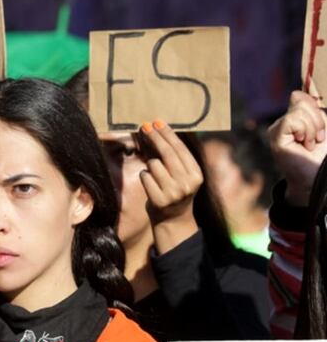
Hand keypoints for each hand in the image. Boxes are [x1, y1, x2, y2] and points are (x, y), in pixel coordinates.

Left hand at [138, 121, 201, 250]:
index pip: (180, 149)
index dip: (167, 134)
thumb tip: (159, 130)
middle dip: (154, 137)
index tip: (156, 122)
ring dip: (149, 165)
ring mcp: (173, 193)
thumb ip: (175, 157)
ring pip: (153, 164)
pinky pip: (144, 177)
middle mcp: (187, 183)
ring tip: (156, 175)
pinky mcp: (159, 200)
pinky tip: (151, 185)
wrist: (173, 220)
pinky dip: (145, 177)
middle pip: (167, 153)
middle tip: (144, 126)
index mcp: (196, 174)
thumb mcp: (183, 175)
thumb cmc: (175, 190)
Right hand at [268, 90, 326, 205]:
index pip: (299, 96)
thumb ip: (317, 112)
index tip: (321, 129)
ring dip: (313, 128)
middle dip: (318, 119)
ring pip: (299, 110)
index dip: (314, 108)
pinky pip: (293, 120)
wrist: (317, 177)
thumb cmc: (322, 155)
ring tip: (310, 143)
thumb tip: (307, 96)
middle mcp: (282, 122)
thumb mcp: (324, 128)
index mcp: (293, 118)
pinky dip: (305, 131)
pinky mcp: (276, 136)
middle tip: (317, 139)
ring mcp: (276, 129)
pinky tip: (304, 144)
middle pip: (301, 100)